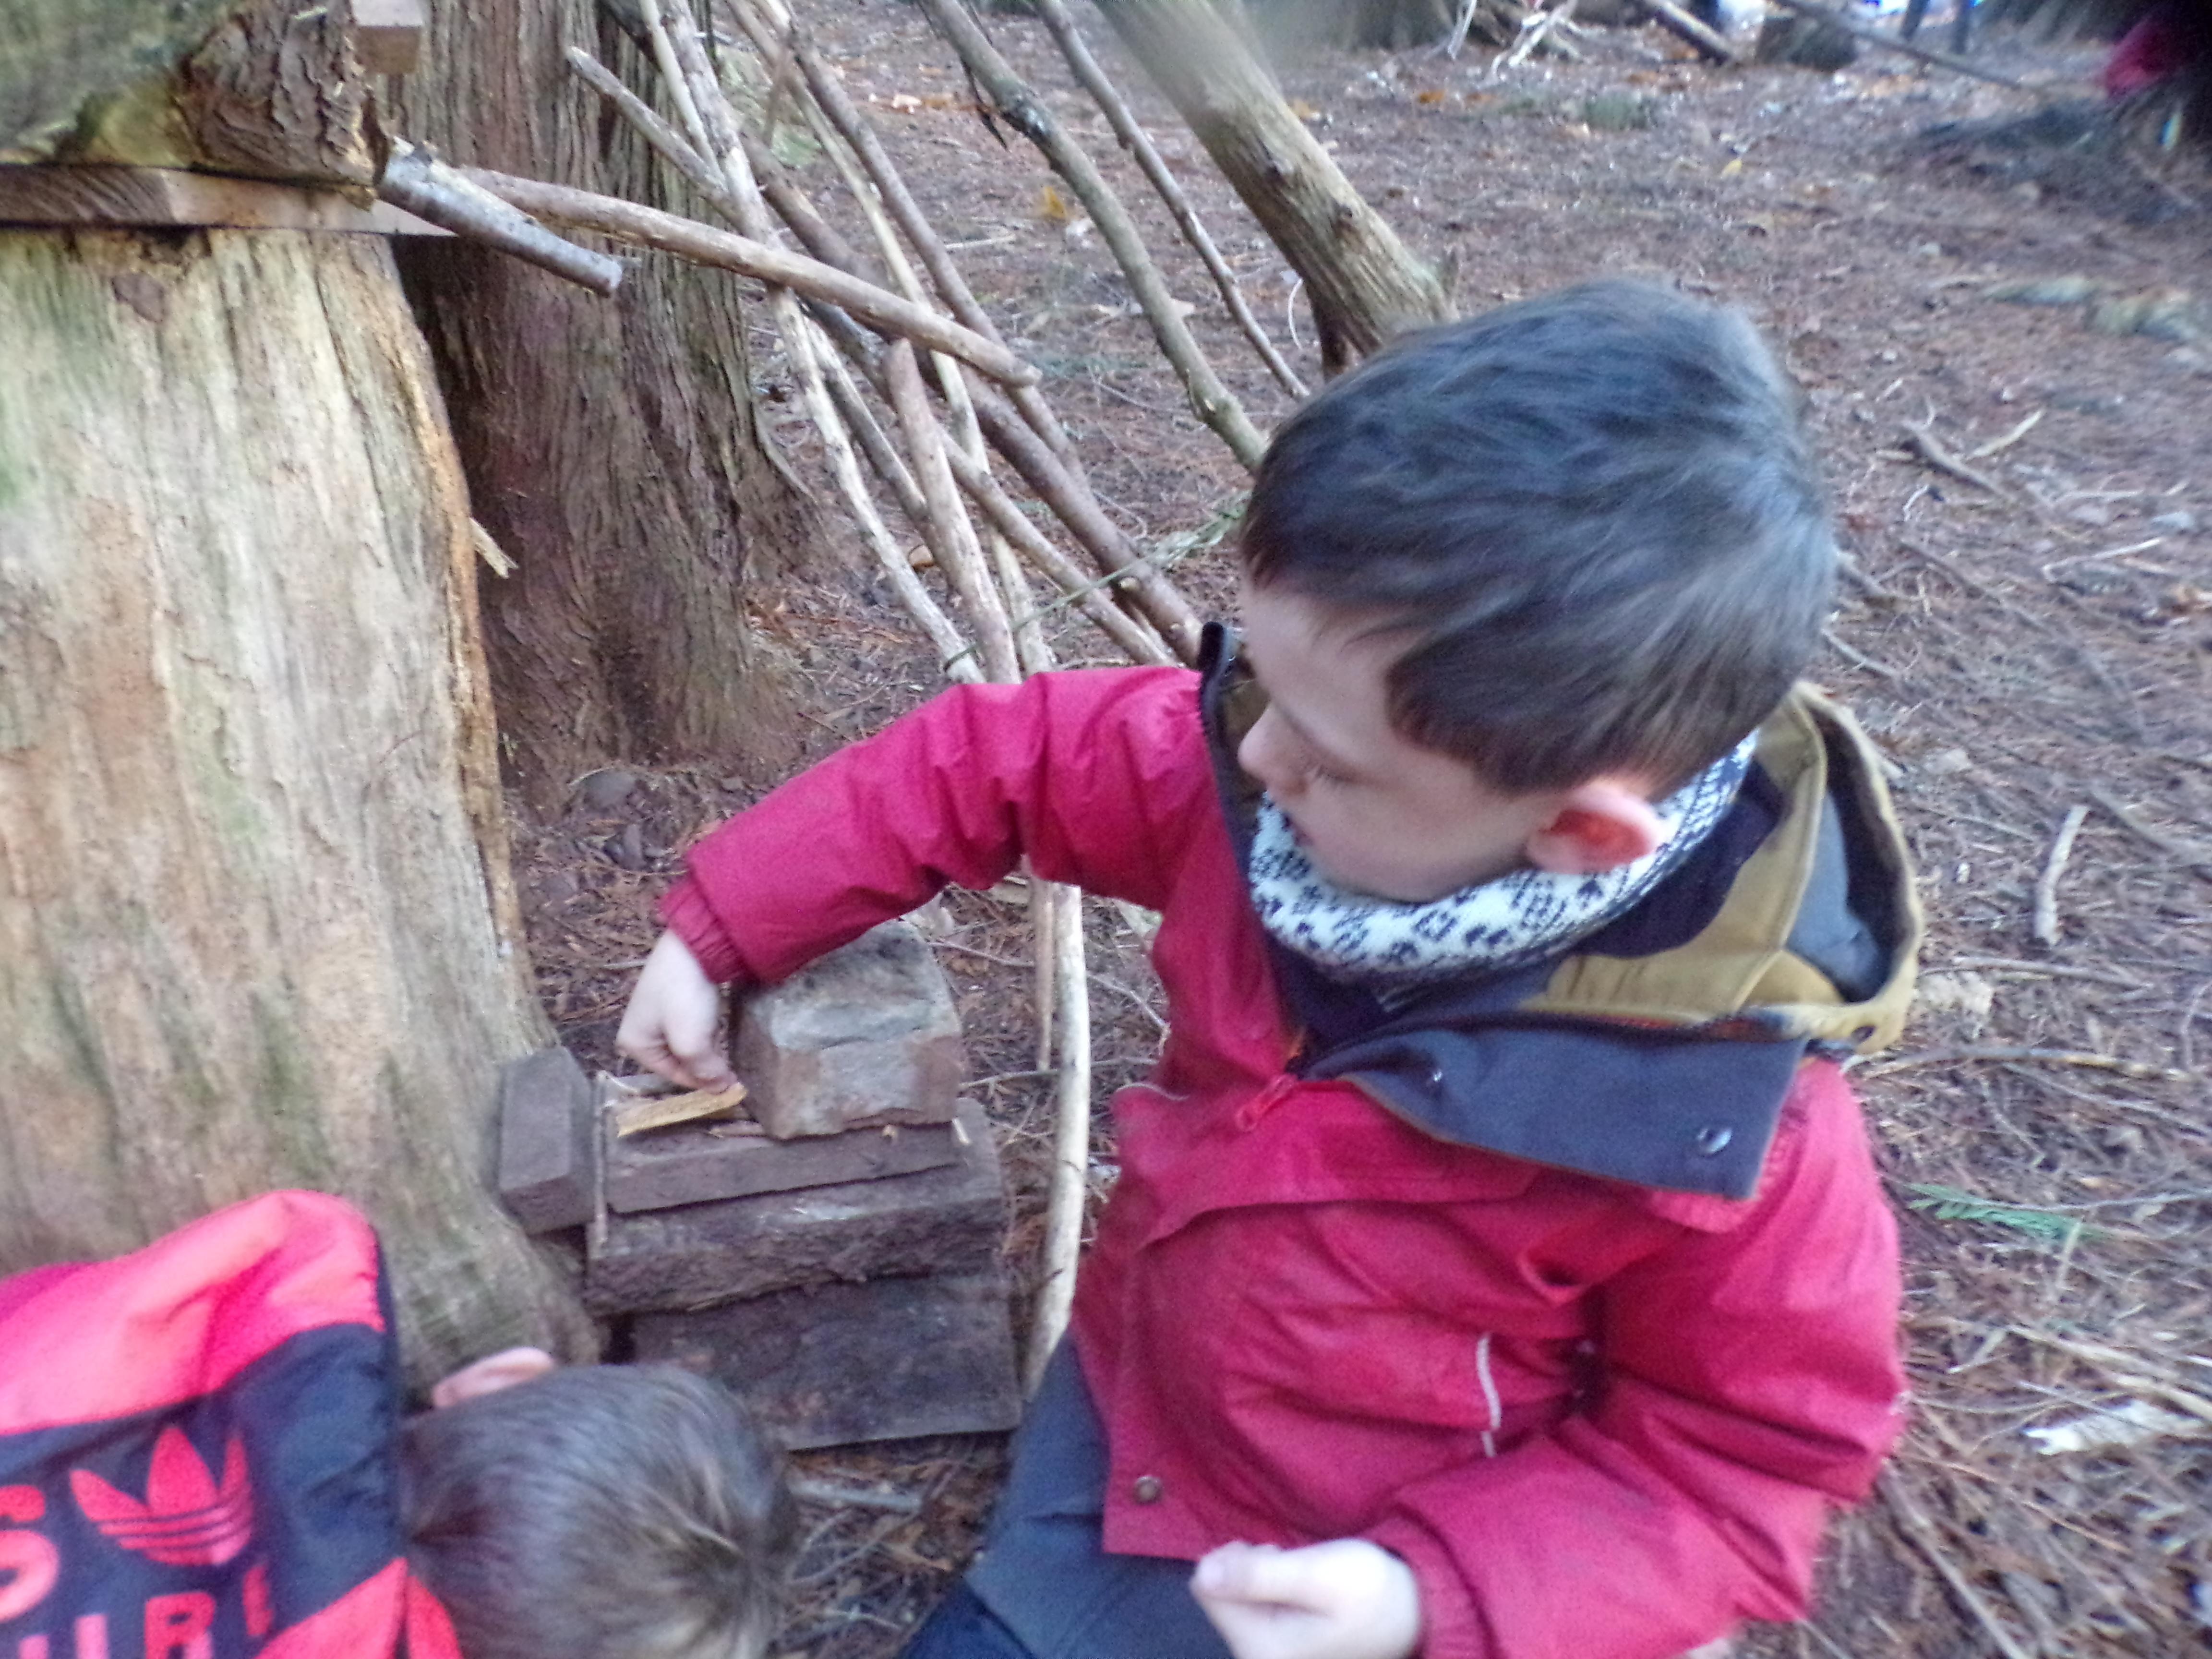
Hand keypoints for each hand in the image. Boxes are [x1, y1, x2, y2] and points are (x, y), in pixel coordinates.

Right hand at [616, 929, 736, 1089]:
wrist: (695, 943)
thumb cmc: (684, 995)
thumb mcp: (691, 1041)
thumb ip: (704, 1070)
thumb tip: (723, 1090)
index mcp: (633, 1043)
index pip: (673, 1075)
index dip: (703, 1083)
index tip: (732, 1087)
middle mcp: (640, 1029)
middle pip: (680, 1060)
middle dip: (705, 1066)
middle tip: (735, 1072)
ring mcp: (656, 1012)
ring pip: (688, 1043)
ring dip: (708, 1049)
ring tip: (730, 1053)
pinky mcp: (674, 997)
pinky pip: (692, 1026)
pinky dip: (707, 1031)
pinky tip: (720, 1029)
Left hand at [1191, 1539, 1421, 1658]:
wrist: (1416, 1610)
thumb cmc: (1371, 1591)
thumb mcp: (1317, 1574)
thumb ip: (1258, 1576)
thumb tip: (1201, 1573)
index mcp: (1261, 1652)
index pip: (1207, 1588)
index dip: (1238, 1559)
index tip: (1277, 1557)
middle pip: (1220, 1593)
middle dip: (1251, 1567)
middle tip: (1295, 1567)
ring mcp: (1269, 1656)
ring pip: (1237, 1596)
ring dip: (1263, 1576)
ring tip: (1304, 1578)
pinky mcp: (1280, 1647)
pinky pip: (1255, 1606)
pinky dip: (1273, 1587)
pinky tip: (1303, 1589)